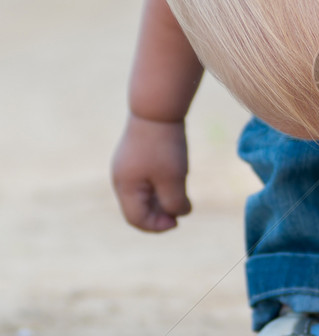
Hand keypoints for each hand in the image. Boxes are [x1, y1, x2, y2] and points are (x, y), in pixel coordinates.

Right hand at [111, 114, 191, 231]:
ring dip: (161, 201)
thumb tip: (178, 215)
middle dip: (160, 214)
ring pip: (142, 196)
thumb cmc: (164, 145)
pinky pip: (144, 182)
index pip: (136, 220)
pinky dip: (159, 187)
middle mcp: (120, 179)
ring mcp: (125, 168)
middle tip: (182, 209)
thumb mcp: (173, 178)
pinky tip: (176, 180)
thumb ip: (175, 202)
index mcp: (125, 187)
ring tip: (181, 195)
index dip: (158, 226)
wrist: (157, 109)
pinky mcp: (133, 158)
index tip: (178, 221)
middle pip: (138, 210)